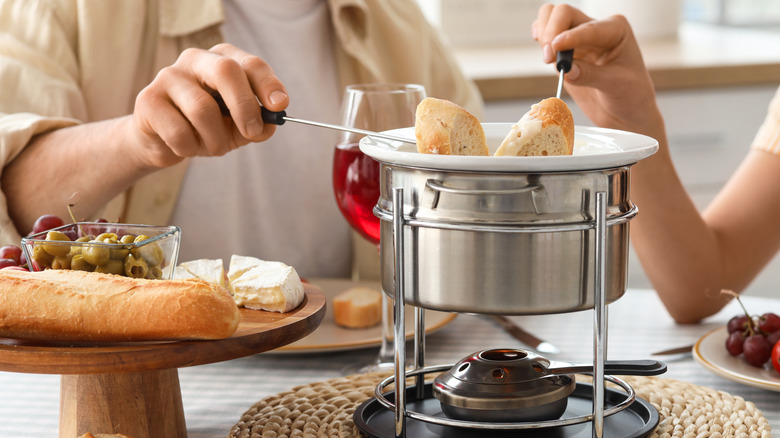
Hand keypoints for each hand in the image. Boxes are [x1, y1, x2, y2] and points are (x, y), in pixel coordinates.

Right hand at [132, 43, 287, 167]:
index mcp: (223, 60)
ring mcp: (168, 76)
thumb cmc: (208, 129)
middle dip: (245, 106)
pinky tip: (186, 146)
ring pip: (203, 109)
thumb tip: (269, 125)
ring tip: (213, 147)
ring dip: (215, 140)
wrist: (164, 142)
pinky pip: (179, 131)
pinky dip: (190, 148)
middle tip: (252, 132)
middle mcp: (196, 60)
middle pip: (226, 71)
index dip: (268, 84)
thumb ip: (257, 125)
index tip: (280, 105)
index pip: (250, 64)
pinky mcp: (148, 99)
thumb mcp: (239, 128)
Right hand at [532, 4, 662, 135]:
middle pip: (564, 13)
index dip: (570, 37)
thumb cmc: (630, 95)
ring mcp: (578, 38)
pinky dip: (539, 38)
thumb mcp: (617, 86)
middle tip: (549, 57)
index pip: (588, 27)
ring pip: (551, 17)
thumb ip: (592, 76)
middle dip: (552, 31)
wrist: (625, 111)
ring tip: (548, 58)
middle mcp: (595, 28)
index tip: (555, 48)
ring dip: (543, 34)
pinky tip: (545, 52)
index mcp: (615, 30)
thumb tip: (567, 70)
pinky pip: (545, 33)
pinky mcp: (564, 51)